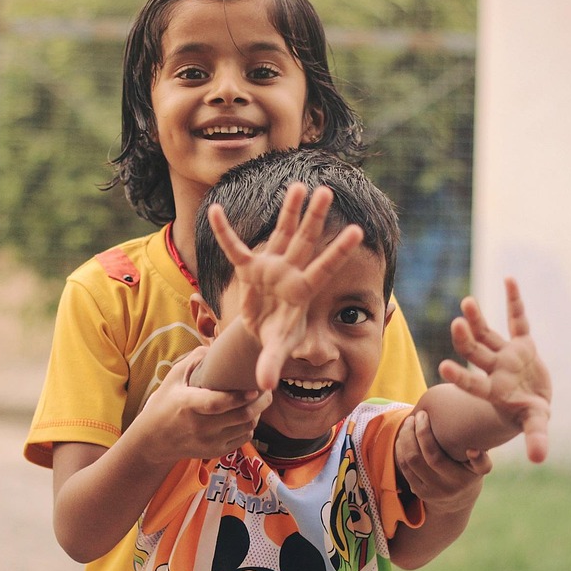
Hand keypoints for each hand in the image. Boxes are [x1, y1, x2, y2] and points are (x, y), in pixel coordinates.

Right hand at [138, 347, 270, 461]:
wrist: (154, 439)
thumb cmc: (166, 402)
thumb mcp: (173, 377)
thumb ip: (196, 359)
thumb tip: (219, 346)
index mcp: (187, 405)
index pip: (216, 403)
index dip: (238, 397)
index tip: (254, 388)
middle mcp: (200, 426)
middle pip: (240, 416)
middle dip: (260, 402)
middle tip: (267, 389)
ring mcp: (209, 441)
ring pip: (247, 427)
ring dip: (257, 412)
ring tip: (259, 400)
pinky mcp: (216, 451)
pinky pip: (244, 438)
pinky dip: (250, 425)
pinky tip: (247, 414)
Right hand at [207, 182, 363, 389]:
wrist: (265, 330)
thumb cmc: (278, 337)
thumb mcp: (276, 350)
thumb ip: (271, 364)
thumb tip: (264, 386)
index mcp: (302, 291)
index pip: (323, 269)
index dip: (337, 251)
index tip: (357, 231)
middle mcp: (290, 272)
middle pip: (305, 241)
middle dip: (315, 218)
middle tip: (328, 191)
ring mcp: (272, 266)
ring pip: (282, 233)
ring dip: (289, 210)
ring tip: (300, 184)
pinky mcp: (251, 267)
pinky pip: (235, 247)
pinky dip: (223, 232)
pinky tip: (214, 209)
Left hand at [395, 410, 491, 511]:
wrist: (458, 501)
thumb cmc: (470, 473)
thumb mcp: (480, 469)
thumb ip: (481, 460)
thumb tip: (473, 450)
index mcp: (459, 480)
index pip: (435, 458)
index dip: (425, 436)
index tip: (423, 415)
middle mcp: (442, 488)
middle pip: (417, 458)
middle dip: (411, 433)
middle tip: (415, 417)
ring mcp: (428, 491)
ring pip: (408, 462)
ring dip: (404, 440)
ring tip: (408, 423)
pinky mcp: (418, 492)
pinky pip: (404, 468)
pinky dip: (400, 450)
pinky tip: (403, 437)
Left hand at [438, 277, 551, 462]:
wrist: (532, 400)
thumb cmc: (529, 415)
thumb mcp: (535, 424)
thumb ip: (536, 438)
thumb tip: (539, 460)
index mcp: (495, 391)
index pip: (473, 384)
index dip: (461, 377)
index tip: (442, 367)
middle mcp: (495, 370)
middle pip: (476, 354)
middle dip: (466, 341)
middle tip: (455, 325)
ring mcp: (506, 355)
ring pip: (488, 334)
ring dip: (478, 319)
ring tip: (465, 303)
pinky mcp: (522, 343)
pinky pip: (518, 319)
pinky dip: (515, 301)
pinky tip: (509, 279)